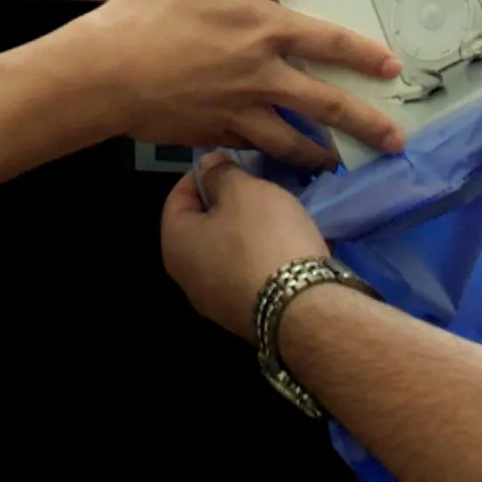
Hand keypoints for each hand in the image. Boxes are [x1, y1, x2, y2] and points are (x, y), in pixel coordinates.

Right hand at [81, 0, 405, 165]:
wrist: (109, 69)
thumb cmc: (153, 8)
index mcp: (266, 30)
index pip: (331, 43)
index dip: (365, 55)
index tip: (392, 68)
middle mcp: (261, 77)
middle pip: (327, 105)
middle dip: (365, 123)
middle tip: (393, 138)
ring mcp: (237, 111)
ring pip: (291, 140)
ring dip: (320, 153)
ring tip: (338, 162)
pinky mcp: (209, 133)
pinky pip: (248, 148)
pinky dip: (264, 157)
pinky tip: (268, 157)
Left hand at [162, 153, 330, 340]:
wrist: (306, 310)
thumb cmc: (265, 240)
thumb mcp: (243, 191)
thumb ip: (220, 174)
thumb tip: (207, 167)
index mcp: (175, 246)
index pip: (177, 198)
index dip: (202, 175)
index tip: (229, 164)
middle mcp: (188, 279)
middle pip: (202, 228)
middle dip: (227, 204)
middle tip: (255, 188)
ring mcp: (217, 304)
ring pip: (227, 253)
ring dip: (247, 232)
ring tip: (275, 215)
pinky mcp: (247, 318)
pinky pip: (248, 276)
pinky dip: (262, 258)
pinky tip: (286, 247)